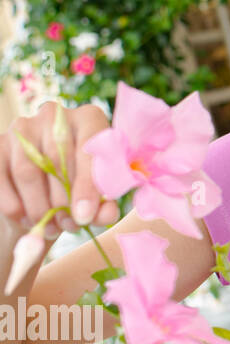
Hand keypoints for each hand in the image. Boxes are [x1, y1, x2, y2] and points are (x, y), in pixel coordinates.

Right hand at [0, 100, 118, 251]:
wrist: (48, 185)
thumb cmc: (82, 184)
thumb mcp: (99, 192)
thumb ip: (105, 203)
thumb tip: (103, 215)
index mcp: (88, 118)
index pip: (89, 148)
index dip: (88, 185)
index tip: (85, 216)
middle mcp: (54, 115)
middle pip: (57, 160)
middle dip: (64, 201)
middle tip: (70, 226)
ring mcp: (21, 128)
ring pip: (27, 171)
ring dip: (40, 207)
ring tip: (53, 228)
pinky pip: (2, 179)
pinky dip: (15, 206)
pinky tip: (29, 221)